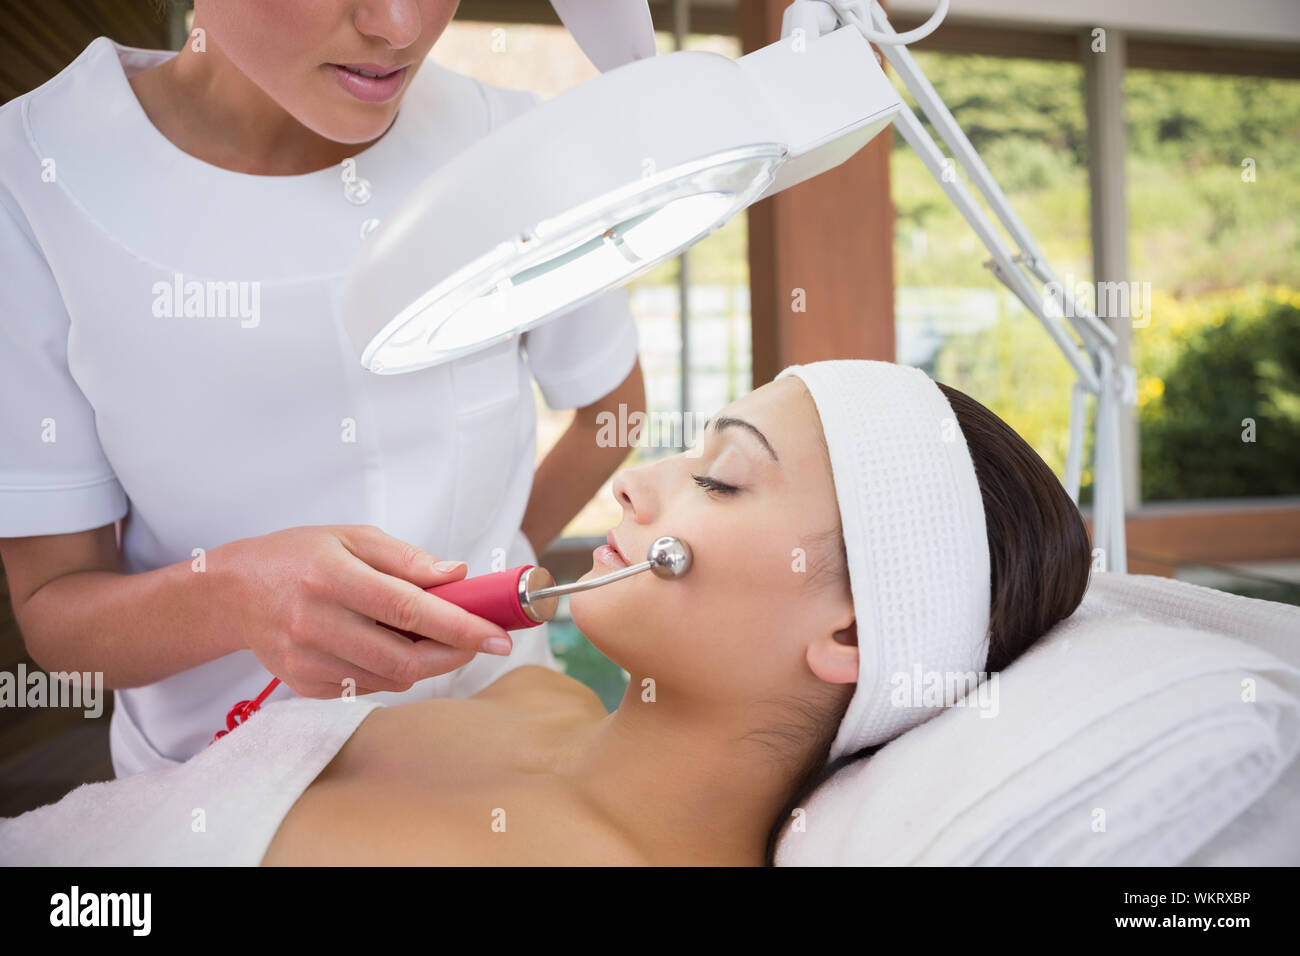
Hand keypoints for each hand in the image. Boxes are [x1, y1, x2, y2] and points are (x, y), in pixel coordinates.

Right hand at [212, 525, 512, 697]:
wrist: (234, 592)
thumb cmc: (300, 557)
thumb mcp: (352, 537)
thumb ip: (407, 558)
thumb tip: (458, 574)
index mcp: (330, 577)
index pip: (408, 608)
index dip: (460, 626)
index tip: (498, 635)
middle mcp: (315, 623)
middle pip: (404, 656)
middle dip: (453, 653)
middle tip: (478, 639)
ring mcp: (306, 660)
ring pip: (391, 678)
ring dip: (424, 662)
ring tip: (427, 633)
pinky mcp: (303, 684)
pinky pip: (367, 687)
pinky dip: (391, 670)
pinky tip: (386, 644)